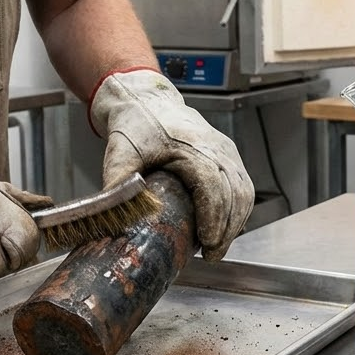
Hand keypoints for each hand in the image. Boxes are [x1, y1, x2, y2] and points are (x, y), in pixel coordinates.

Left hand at [90, 68, 253, 259]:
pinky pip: (243, 184)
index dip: (214, 217)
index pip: (214, 186)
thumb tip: (110, 217)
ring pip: (244, 191)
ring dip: (236, 222)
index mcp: (192, 147)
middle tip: (212, 255)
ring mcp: (226, 150)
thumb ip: (116, 183)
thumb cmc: (136, 123)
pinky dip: (239, 209)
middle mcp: (216, 148)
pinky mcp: (228, 155)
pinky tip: (228, 227)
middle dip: (227, 229)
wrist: (146, 100)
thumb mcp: (120, 152)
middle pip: (235, 194)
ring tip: (218, 246)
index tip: (208, 242)